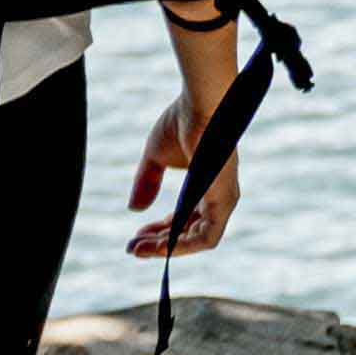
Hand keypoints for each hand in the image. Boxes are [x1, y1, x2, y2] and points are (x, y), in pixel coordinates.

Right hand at [127, 82, 244, 263]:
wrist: (200, 104)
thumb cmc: (182, 122)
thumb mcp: (156, 157)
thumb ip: (147, 183)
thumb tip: (133, 209)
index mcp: (205, 186)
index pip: (183, 220)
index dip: (159, 232)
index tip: (135, 237)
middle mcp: (218, 197)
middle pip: (189, 233)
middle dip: (158, 243)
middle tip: (132, 248)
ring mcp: (223, 200)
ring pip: (198, 241)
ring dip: (168, 249)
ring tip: (139, 250)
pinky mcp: (224, 201)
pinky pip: (207, 238)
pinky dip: (183, 246)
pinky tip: (158, 247)